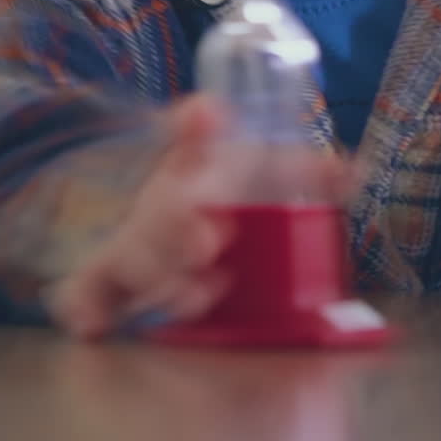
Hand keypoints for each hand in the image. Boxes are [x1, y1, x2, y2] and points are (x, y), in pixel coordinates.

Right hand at [49, 95, 351, 338]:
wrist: (184, 230)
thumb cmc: (231, 197)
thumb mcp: (272, 181)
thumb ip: (312, 177)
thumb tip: (354, 168)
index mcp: (198, 166)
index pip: (192, 134)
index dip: (195, 123)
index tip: (206, 116)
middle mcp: (163, 198)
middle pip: (163, 205)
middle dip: (181, 222)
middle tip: (211, 239)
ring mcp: (134, 237)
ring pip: (132, 251)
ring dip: (160, 272)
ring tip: (199, 293)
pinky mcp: (112, 277)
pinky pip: (87, 287)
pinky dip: (86, 304)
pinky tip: (94, 324)